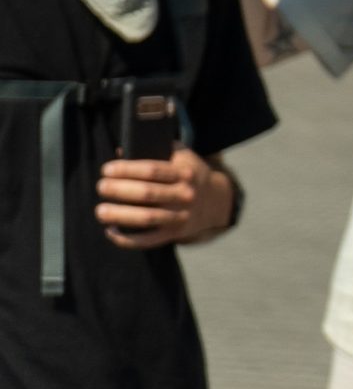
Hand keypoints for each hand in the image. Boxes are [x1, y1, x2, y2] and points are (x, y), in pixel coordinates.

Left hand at [97, 146, 233, 247]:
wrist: (216, 201)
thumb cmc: (188, 174)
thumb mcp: (181, 156)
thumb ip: (157, 148)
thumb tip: (121, 152)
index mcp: (185, 172)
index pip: (152, 170)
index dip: (127, 169)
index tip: (107, 170)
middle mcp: (185, 194)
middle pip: (148, 193)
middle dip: (120, 190)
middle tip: (101, 187)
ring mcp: (181, 216)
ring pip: (147, 218)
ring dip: (120, 215)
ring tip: (100, 211)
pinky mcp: (175, 233)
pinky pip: (149, 240)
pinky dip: (127, 239)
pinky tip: (110, 232)